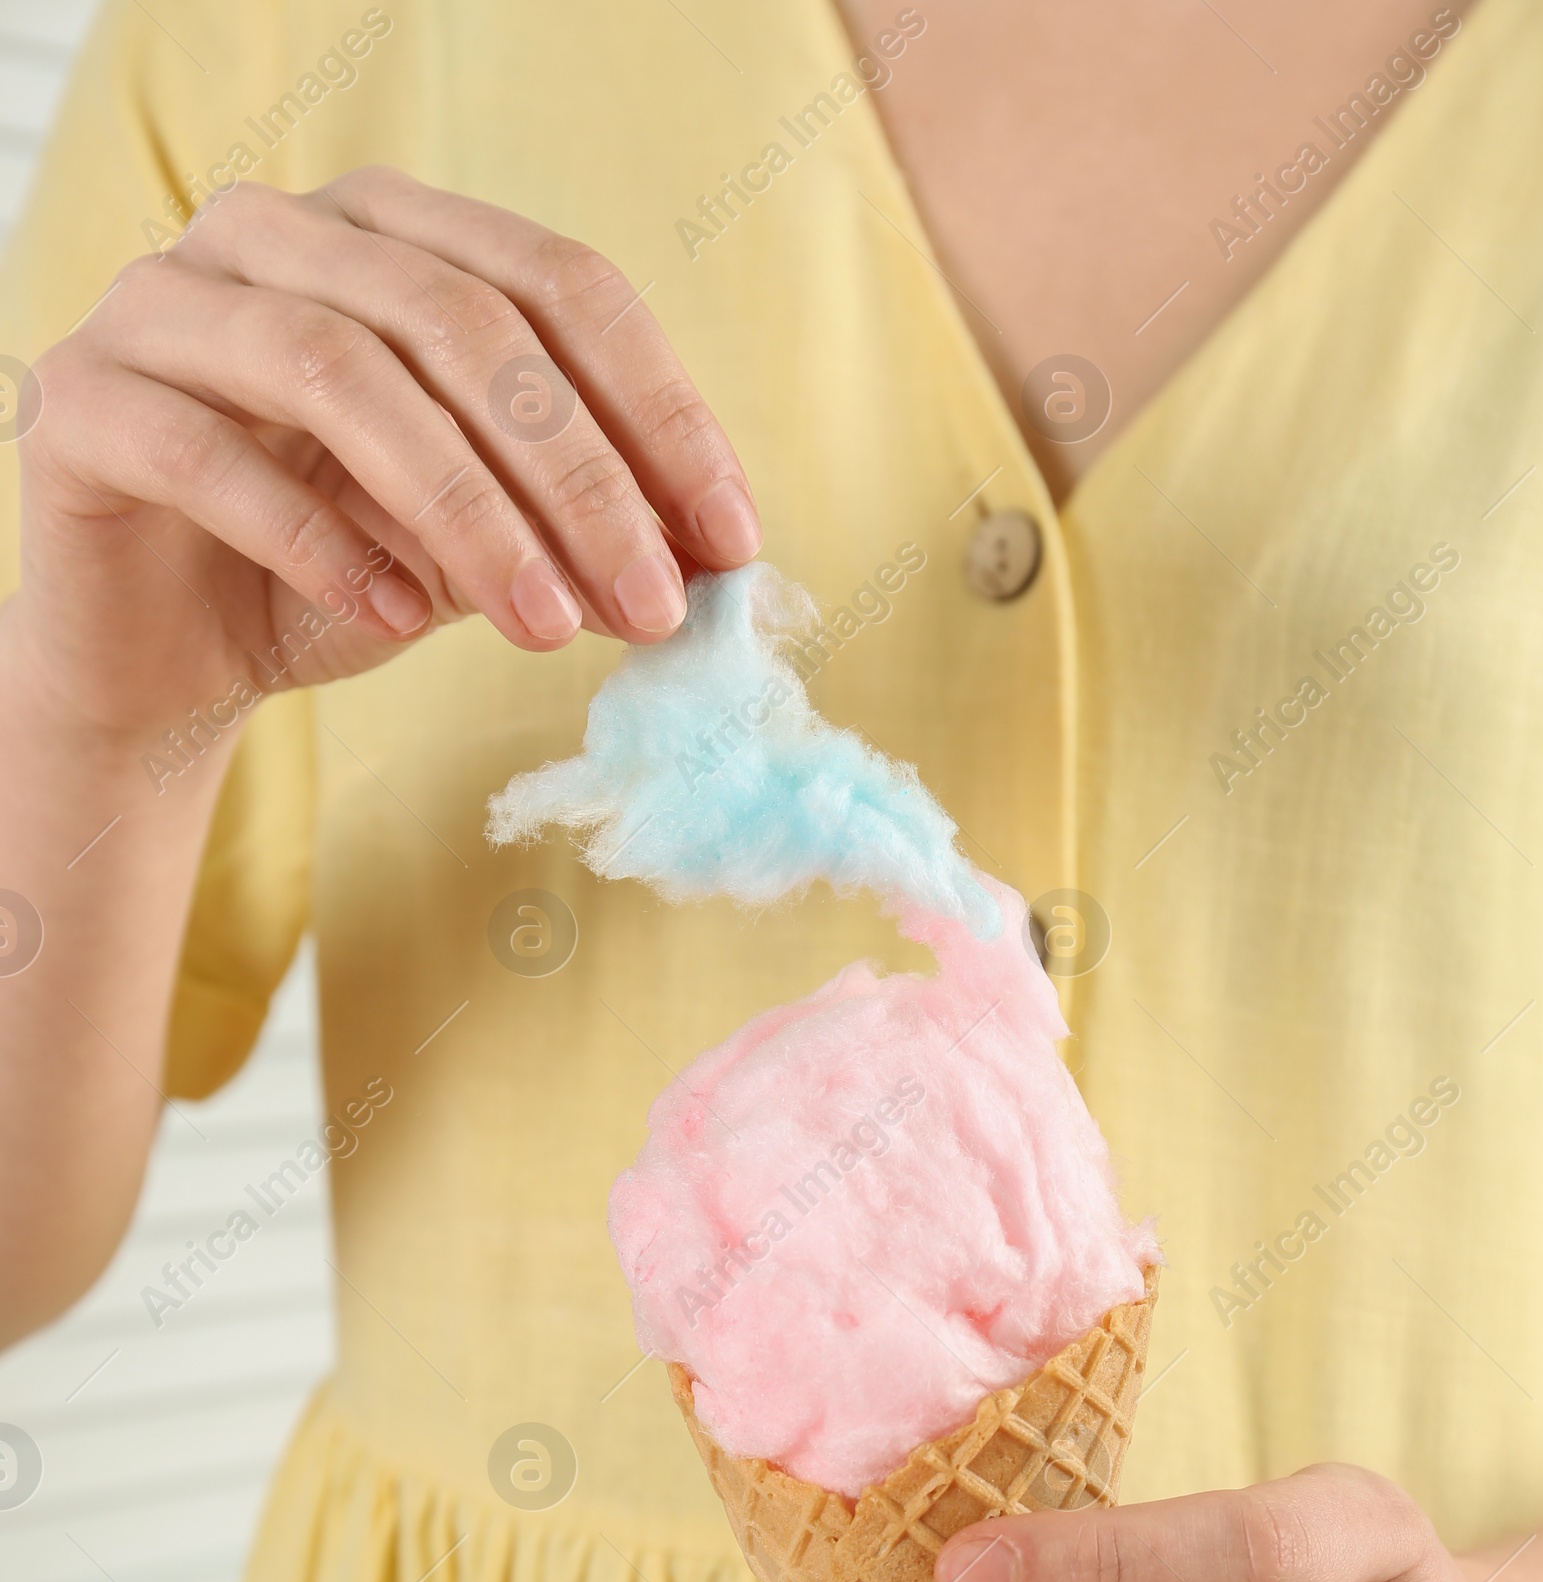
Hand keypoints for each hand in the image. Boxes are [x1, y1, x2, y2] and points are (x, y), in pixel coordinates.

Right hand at [14, 167, 760, 743]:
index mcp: (396, 235)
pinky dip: (321, 540)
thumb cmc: (338, 577)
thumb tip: (709, 556)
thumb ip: (574, 530)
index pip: (559, 285)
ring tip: (544, 627)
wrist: (167, 657)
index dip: (659, 409)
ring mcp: (167, 303)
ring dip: (467, 511)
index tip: (731, 539)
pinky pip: (212, 454)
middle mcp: (279, 234)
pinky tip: (397, 616)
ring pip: (340, 370)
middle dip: (578, 475)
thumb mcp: (483, 552)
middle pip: (461, 322)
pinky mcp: (83, 400)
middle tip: (651, 605)